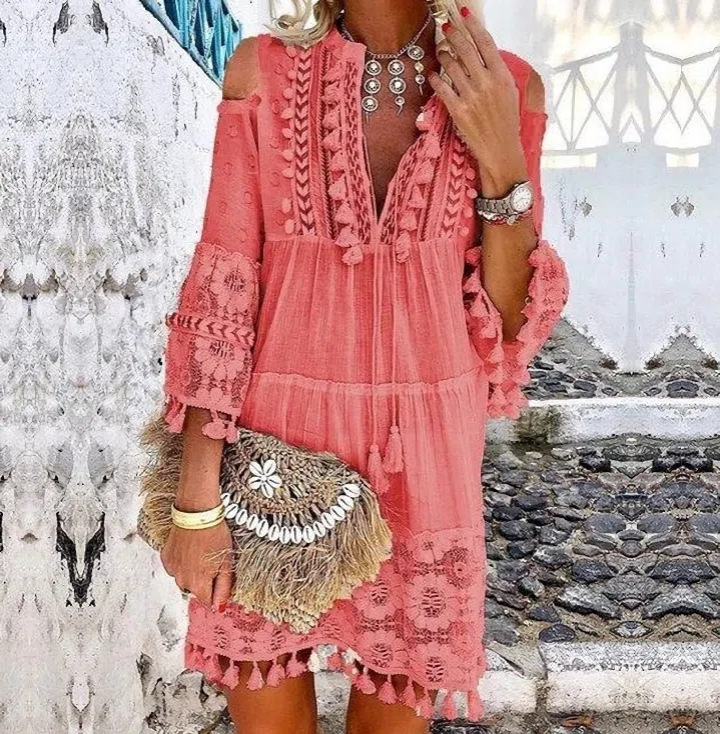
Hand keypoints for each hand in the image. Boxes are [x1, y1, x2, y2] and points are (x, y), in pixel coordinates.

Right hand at [160, 520, 234, 610]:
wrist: (196, 514)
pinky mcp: (166, 558)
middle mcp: (182, 580)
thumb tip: (219, 606)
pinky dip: (182, 562)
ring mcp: (172, 569)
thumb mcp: (226, 562)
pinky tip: (190, 549)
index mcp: (198, 583)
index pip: (207, 601)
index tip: (219, 579)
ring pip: (184, 578)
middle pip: (195, 589)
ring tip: (201, 553)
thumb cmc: (214, 534)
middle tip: (212, 561)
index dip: (215, 592)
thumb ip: (223, 587)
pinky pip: (175, 567)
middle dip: (204, 580)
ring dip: (192, 571)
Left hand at [428, 9, 528, 197]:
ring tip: (441, 51)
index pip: (486, 43)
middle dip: (454, 35)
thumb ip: (497, 72)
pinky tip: (433, 74)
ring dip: (444, 55)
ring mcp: (471, 96)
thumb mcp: (509, 93)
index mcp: (502, 76)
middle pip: (466, 50)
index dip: (473, 25)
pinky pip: (443, 88)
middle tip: (446, 26)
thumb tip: (483, 54)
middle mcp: (487, 83)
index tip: (465, 13)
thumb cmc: (506, 122)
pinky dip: (436, 79)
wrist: (501, 150)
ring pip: (452, 67)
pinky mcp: (459, 110)